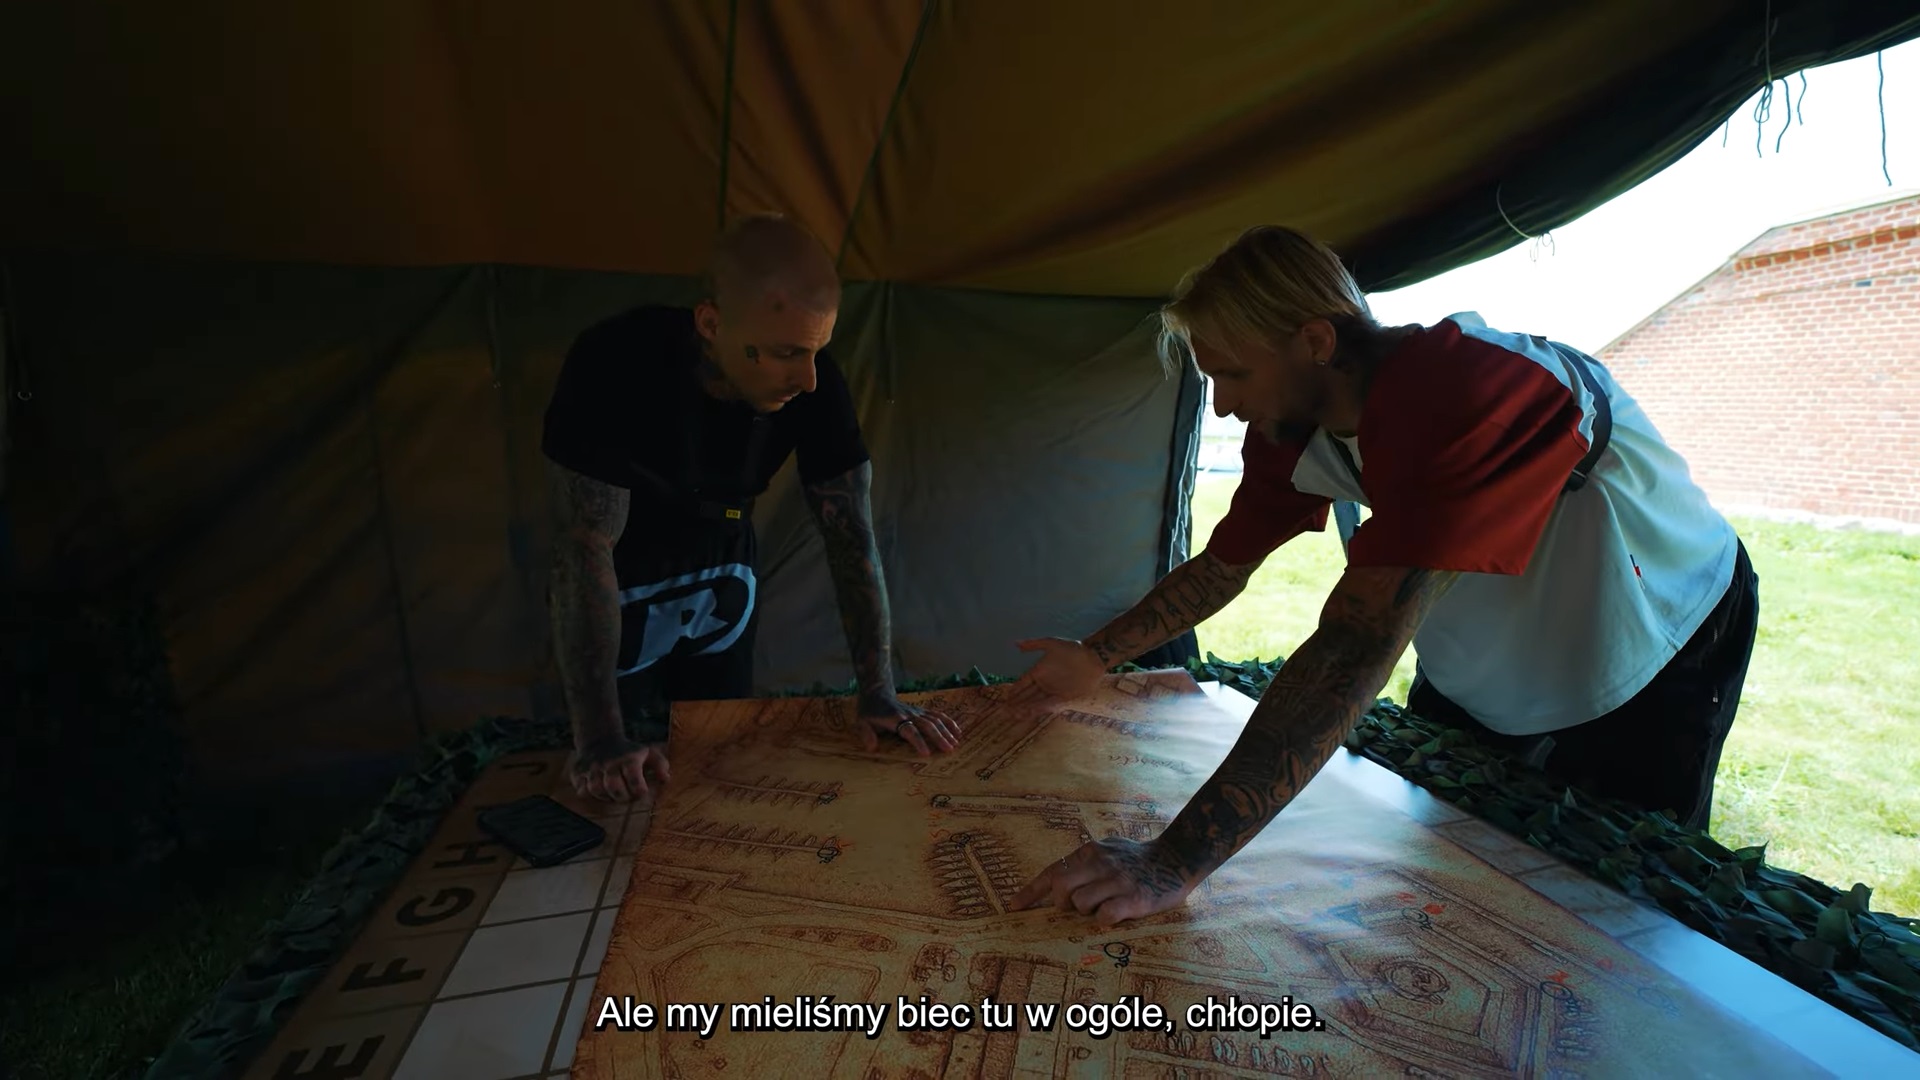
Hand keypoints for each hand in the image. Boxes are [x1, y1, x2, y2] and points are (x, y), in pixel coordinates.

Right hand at [567, 734, 670, 803]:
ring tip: (613, 791)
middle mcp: (609, 762)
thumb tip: (665, 780)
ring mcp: (592, 767)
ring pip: (596, 791)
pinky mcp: (578, 772)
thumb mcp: (648, 754)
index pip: (634, 781)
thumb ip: (661, 766)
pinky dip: (590, 794)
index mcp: (629, 758)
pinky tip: (599, 787)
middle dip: (623, 798)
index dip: (639, 792)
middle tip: (626, 795)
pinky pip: (582, 791)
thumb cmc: (629, 753)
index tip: (640, 791)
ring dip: (606, 797)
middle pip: (615, 789)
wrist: (600, 740)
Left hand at [856, 691, 960, 754]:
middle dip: (939, 737)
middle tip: (949, 749)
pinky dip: (948, 722)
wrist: (877, 693)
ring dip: (946, 731)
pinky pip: (937, 715)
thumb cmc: (870, 712)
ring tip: (955, 743)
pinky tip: (957, 731)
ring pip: (935, 720)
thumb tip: (871, 748)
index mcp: (895, 719)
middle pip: (927, 725)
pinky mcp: (922, 711)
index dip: (918, 741)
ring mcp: (917, 712)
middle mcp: (909, 714)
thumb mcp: (862, 722)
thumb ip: (866, 734)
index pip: (909, 730)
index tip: (926, 753)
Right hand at [1006, 636, 1106, 708]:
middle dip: (1017, 704)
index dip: (1014, 692)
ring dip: (1026, 709)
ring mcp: (1054, 691)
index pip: (1022, 684)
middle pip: (1027, 695)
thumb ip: (1034, 644)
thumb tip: (1016, 643)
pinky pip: (1050, 704)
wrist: (1094, 657)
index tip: (1005, 700)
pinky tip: (1031, 712)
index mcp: (1039, 672)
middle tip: (1006, 712)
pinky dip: (1041, 708)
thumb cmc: (1073, 649)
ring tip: (1016, 715)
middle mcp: (1044, 684)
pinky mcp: (1065, 697)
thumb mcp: (1051, 643)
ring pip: (1036, 702)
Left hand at [1010, 836, 1200, 928]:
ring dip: (1085, 912)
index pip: (1052, 871)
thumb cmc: (1138, 859)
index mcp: (1091, 852)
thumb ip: (1084, 863)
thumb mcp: (1108, 850)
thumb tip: (1056, 880)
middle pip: (1060, 887)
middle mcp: (1101, 863)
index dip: (1030, 892)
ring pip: (1080, 903)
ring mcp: (1118, 881)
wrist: (1177, 856)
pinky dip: (1104, 920)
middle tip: (1073, 908)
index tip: (1013, 907)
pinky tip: (1115, 915)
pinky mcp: (1136, 898)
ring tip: (1103, 907)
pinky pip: (1105, 916)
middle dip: (1060, 903)